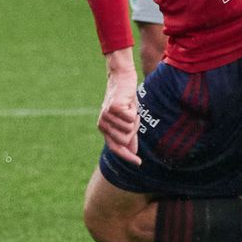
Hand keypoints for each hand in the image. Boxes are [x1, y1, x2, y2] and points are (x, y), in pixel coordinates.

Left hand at [96, 50, 141, 165]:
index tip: (138, 163)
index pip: (116, 148)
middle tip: (131, 115)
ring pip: (129, 129)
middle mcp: (103, 124)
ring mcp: (106, 116)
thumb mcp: (128, 121)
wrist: (122, 78)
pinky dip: (134, 111)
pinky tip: (128, 103)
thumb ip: (129, 137)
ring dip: (134, 118)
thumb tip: (133, 153)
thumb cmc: (125, 100)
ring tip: (129, 108)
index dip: (127, 156)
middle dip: (133, 129)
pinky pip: (131, 118)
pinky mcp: (113, 108)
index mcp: (105, 129)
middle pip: (125, 139)